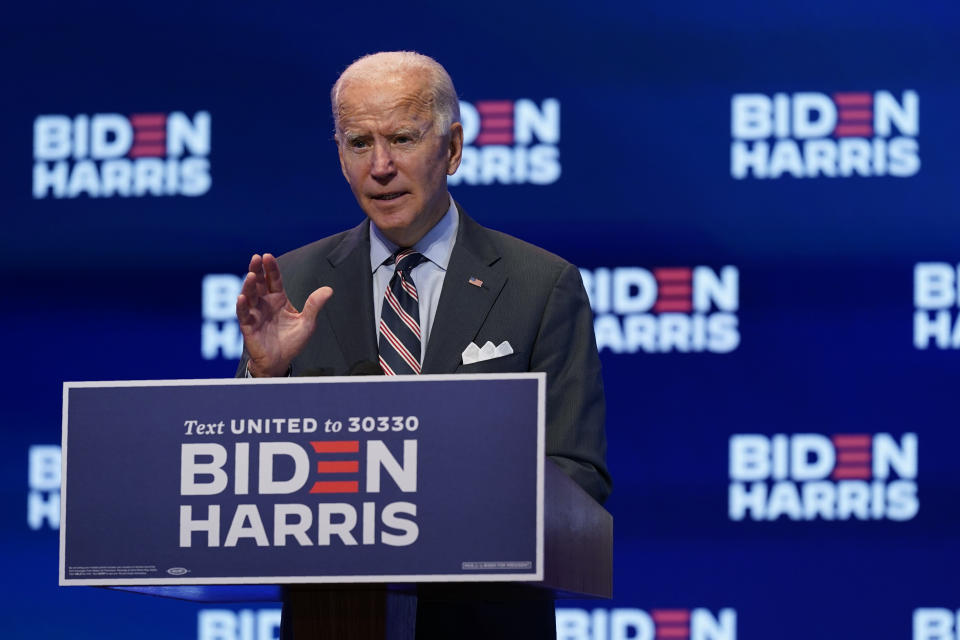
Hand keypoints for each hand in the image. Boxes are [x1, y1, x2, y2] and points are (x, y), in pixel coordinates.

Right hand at [236, 253, 332, 376]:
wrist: (280, 361)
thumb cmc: (292, 341)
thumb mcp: (307, 322)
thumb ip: (314, 305)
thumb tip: (329, 289)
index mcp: (278, 299)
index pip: (274, 280)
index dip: (271, 268)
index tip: (267, 256)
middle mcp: (265, 303)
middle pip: (259, 283)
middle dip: (257, 270)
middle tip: (256, 258)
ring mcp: (255, 314)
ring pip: (249, 296)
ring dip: (248, 286)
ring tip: (251, 275)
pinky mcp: (248, 326)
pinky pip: (243, 315)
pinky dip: (241, 306)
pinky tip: (242, 298)